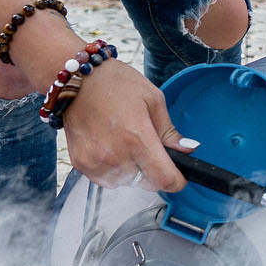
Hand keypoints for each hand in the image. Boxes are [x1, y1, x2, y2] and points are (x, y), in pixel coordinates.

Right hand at [59, 59, 188, 191]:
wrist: (77, 81)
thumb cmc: (115, 84)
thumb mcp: (153, 100)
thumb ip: (169, 131)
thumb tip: (187, 150)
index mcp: (137, 138)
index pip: (163, 179)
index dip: (176, 181)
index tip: (179, 176)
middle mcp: (115, 155)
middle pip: (146, 183)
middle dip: (154, 171)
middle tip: (149, 148)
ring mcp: (95, 162)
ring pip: (127, 183)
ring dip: (134, 171)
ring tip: (127, 144)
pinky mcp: (81, 165)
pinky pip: (106, 180)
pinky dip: (114, 170)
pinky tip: (112, 148)